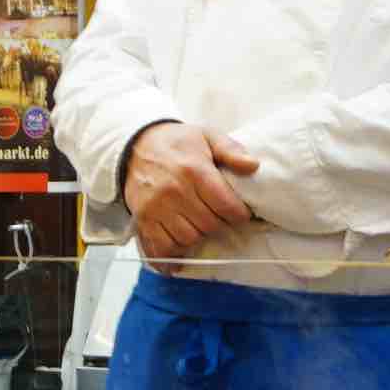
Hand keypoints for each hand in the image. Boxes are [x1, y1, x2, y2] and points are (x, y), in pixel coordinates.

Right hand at [120, 121, 258, 262]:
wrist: (135, 146)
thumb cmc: (176, 143)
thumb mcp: (207, 136)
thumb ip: (231, 150)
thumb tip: (253, 165)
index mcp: (194, 170)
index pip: (226, 205)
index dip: (239, 214)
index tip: (240, 214)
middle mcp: (175, 190)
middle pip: (209, 225)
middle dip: (221, 226)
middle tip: (221, 220)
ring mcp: (157, 207)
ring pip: (188, 238)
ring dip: (199, 238)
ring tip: (202, 227)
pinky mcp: (143, 218)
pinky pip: (162, 246)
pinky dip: (174, 253)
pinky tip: (182, 251)